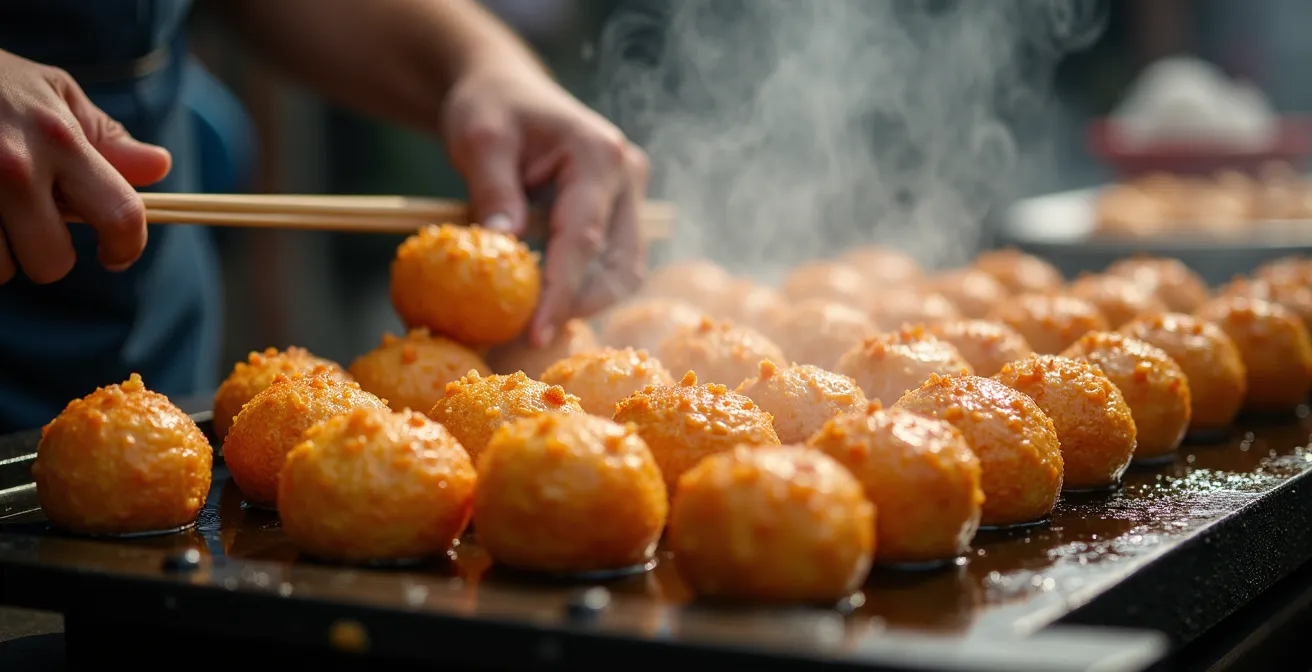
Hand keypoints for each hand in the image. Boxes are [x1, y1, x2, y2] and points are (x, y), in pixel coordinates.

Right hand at [0, 49, 171, 284]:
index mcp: (60, 139)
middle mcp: (14, 167)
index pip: (120, 216)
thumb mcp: (53, 93)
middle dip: (46, 256)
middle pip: (51, 263)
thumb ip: (105, 138)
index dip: (127, 247)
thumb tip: (159, 166)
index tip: (114, 254)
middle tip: (31, 228)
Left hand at [441, 57, 649, 346]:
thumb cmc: (492, 107)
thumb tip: (502, 248)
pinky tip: (545, 298)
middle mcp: (628, 176)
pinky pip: (611, 263)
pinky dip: (582, 286)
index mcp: (599, 155)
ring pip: (624, 271)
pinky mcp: (621, 211)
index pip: (583, 239)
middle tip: (528, 335)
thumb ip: (493, 190)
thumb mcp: (480, 139)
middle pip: (620, 265)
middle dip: (579, 306)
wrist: (507, 89)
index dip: (561, 292)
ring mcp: (630, 195)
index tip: (534, 333)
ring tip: (535, 321)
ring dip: (584, 301)